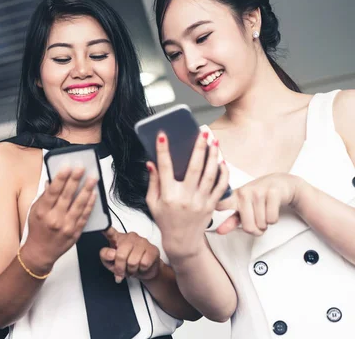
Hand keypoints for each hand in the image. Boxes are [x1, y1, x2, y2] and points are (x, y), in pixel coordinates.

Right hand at [22, 167, 97, 273]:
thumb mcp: (34, 211)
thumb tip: (51, 181)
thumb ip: (44, 196)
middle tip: (82, 168)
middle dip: (75, 180)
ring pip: (79, 205)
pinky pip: (84, 216)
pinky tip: (94, 195)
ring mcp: (66, 226)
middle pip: (67, 196)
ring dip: (87, 190)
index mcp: (42, 211)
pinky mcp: (75, 232)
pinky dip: (90, 205)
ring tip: (92, 179)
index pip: (53, 191)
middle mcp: (54, 218)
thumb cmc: (37, 231)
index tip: (67, 167)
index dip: (61, 178)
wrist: (40, 252)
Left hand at [99, 227, 162, 282]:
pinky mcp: (152, 249)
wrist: (145, 270)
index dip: (105, 228)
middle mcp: (130, 236)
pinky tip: (142, 267)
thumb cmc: (126, 264)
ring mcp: (142, 241)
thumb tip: (112, 254)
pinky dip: (141, 270)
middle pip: (120, 255)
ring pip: (132, 262)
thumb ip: (106, 256)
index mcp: (118, 238)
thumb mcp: (111, 263)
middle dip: (121, 268)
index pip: (110, 231)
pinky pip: (144, 264)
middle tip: (123, 271)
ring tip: (133, 268)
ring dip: (131, 270)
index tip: (101, 226)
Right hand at [146, 131, 229, 260]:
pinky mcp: (211, 205)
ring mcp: (200, 201)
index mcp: (168, 196)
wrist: (182, 241)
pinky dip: (223, 172)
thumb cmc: (166, 221)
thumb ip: (153, 182)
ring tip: (214, 142)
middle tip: (202, 134)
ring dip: (213, 156)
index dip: (162, 150)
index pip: (164, 168)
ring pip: (210, 175)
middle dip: (198, 148)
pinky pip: (220, 186)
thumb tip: (151, 163)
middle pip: (194, 168)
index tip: (162, 135)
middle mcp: (185, 198)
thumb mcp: (152, 203)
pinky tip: (222, 161)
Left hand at [216, 173, 303, 234]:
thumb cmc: (260, 196)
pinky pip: (272, 219)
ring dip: (266, 224)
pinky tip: (273, 209)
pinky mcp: (273, 193)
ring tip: (266, 212)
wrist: (282, 184)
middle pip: (248, 227)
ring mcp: (258, 192)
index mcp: (234, 197)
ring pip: (262, 224)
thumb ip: (232, 220)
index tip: (212, 221)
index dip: (217, 211)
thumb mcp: (244, 207)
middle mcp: (244, 193)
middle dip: (257, 230)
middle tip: (259, 222)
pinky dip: (274, 219)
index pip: (221, 205)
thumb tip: (219, 232)